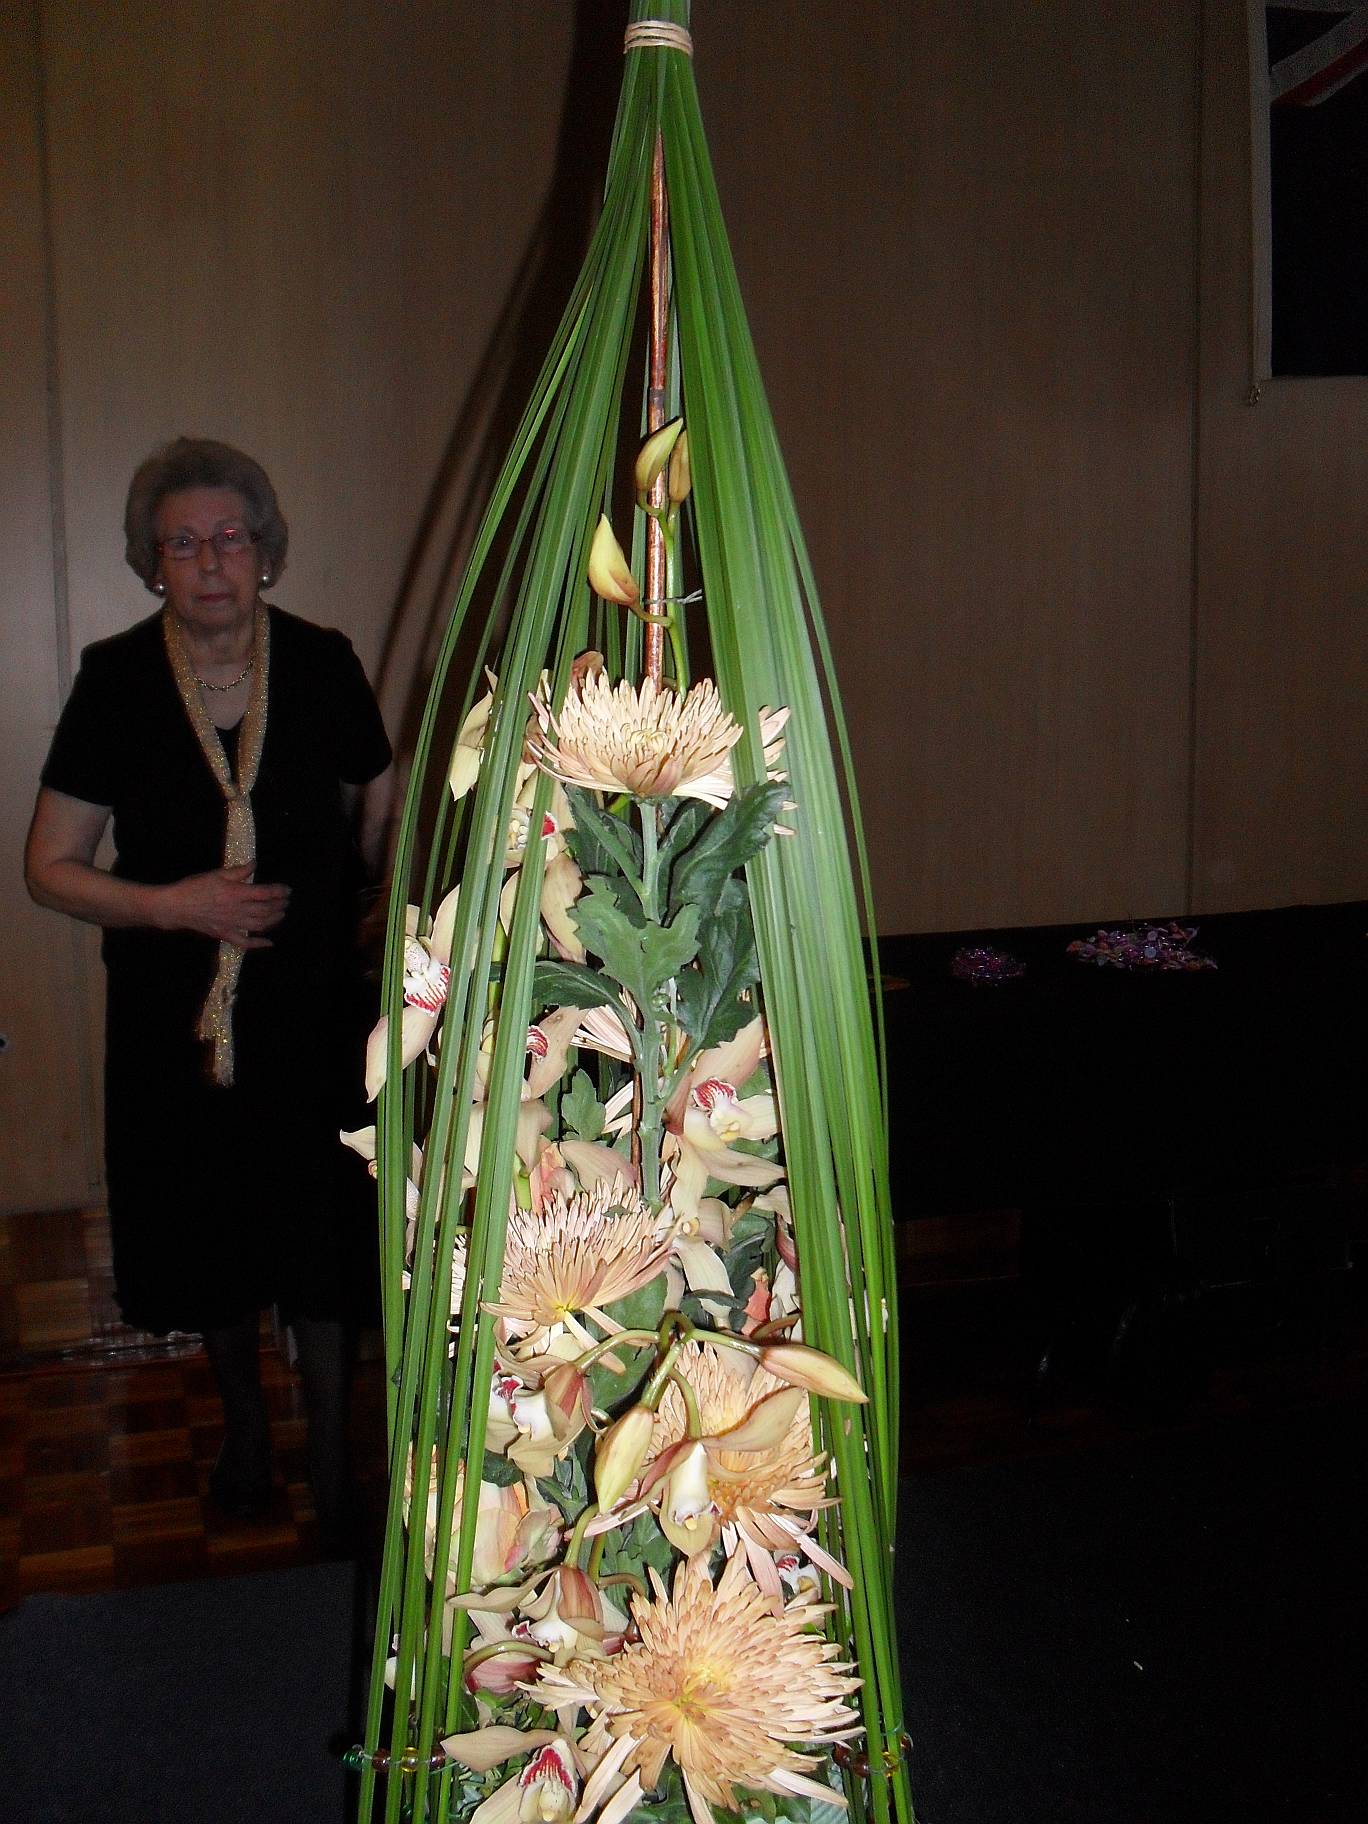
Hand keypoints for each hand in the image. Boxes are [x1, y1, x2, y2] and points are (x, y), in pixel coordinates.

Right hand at [156, 864, 290, 948]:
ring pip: (259, 925)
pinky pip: (245, 942)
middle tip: (286, 902)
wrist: (176, 906)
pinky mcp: (225, 934)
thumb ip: (239, 871)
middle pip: (266, 910)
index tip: (287, 890)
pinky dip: (258, 944)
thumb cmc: (195, 887)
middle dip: (279, 906)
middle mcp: (238, 910)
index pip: (265, 893)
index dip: (279, 892)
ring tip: (281, 915)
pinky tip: (269, 943)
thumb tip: (255, 864)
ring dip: (274, 921)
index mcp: (237, 893)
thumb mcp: (217, 874)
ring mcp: (232, 924)